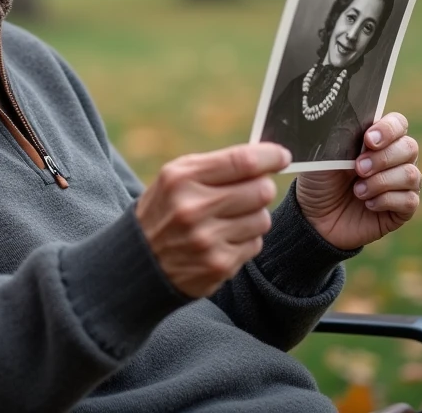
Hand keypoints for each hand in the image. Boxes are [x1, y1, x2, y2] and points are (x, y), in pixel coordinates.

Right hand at [136, 142, 291, 297]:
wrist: (139, 260)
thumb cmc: (166, 207)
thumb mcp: (177, 176)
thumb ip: (219, 164)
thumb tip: (269, 157)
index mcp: (181, 179)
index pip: (242, 162)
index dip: (269, 156)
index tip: (282, 156)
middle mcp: (193, 209)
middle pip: (260, 190)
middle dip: (261, 187)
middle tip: (250, 189)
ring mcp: (206, 240)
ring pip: (263, 219)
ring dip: (253, 216)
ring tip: (230, 217)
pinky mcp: (218, 265)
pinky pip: (255, 244)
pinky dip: (246, 240)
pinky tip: (224, 239)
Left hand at [294, 112, 421, 250]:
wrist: (314, 218)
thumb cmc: (319, 182)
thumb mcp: (323, 156)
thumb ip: (339, 137)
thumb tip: (348, 120)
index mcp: (377, 140)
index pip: (398, 123)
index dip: (389, 129)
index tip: (368, 140)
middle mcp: (395, 159)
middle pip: (410, 147)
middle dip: (382, 158)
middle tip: (358, 168)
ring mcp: (401, 184)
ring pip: (411, 175)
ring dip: (382, 182)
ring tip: (357, 191)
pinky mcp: (402, 209)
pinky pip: (409, 200)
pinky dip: (386, 201)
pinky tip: (367, 204)